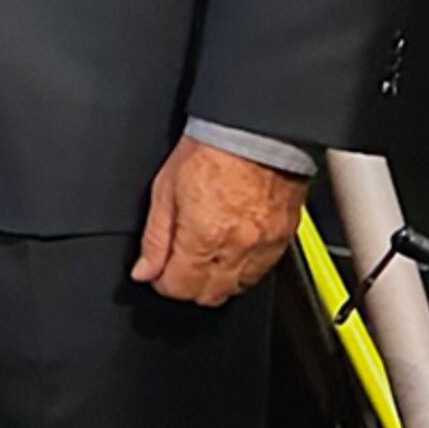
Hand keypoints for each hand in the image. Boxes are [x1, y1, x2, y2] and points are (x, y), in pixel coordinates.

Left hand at [130, 135, 309, 305]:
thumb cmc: (209, 151)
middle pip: (209, 296)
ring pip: (237, 289)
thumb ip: (155, 238)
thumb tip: (144, 270)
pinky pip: (262, 272)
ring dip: (216, 281)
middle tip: (178, 265)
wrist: (253, 132)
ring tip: (204, 255)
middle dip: (188, 286)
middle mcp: (237, 249)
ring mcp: (264, 246)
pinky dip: (243, 270)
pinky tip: (231, 251)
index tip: (158, 272)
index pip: (179, 288)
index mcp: (203, 238)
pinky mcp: (284, 239)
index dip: (162, 282)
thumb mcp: (164, 190)